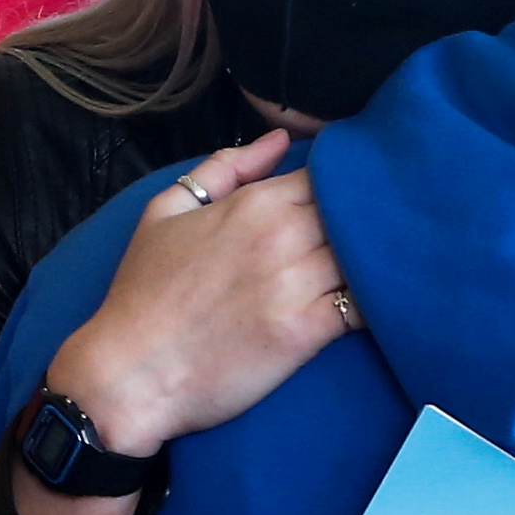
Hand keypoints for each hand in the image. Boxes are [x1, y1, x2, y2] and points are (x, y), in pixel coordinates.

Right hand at [43, 133, 355, 455]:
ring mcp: (295, 285)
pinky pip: (364, 306)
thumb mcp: (165, 212)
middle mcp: (280, 236)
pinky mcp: (305, 332)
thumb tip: (281, 140)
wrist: (128, 374)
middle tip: (384, 232)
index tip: (357, 198)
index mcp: (253, 204)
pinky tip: (383, 303)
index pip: (330, 175)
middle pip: (356, 211)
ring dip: (380, 258)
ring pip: (366, 254)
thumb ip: (224, 168)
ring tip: (387, 265)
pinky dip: (380, 300)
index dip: (349, 185)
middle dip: (372, 219)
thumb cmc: (142, 294)